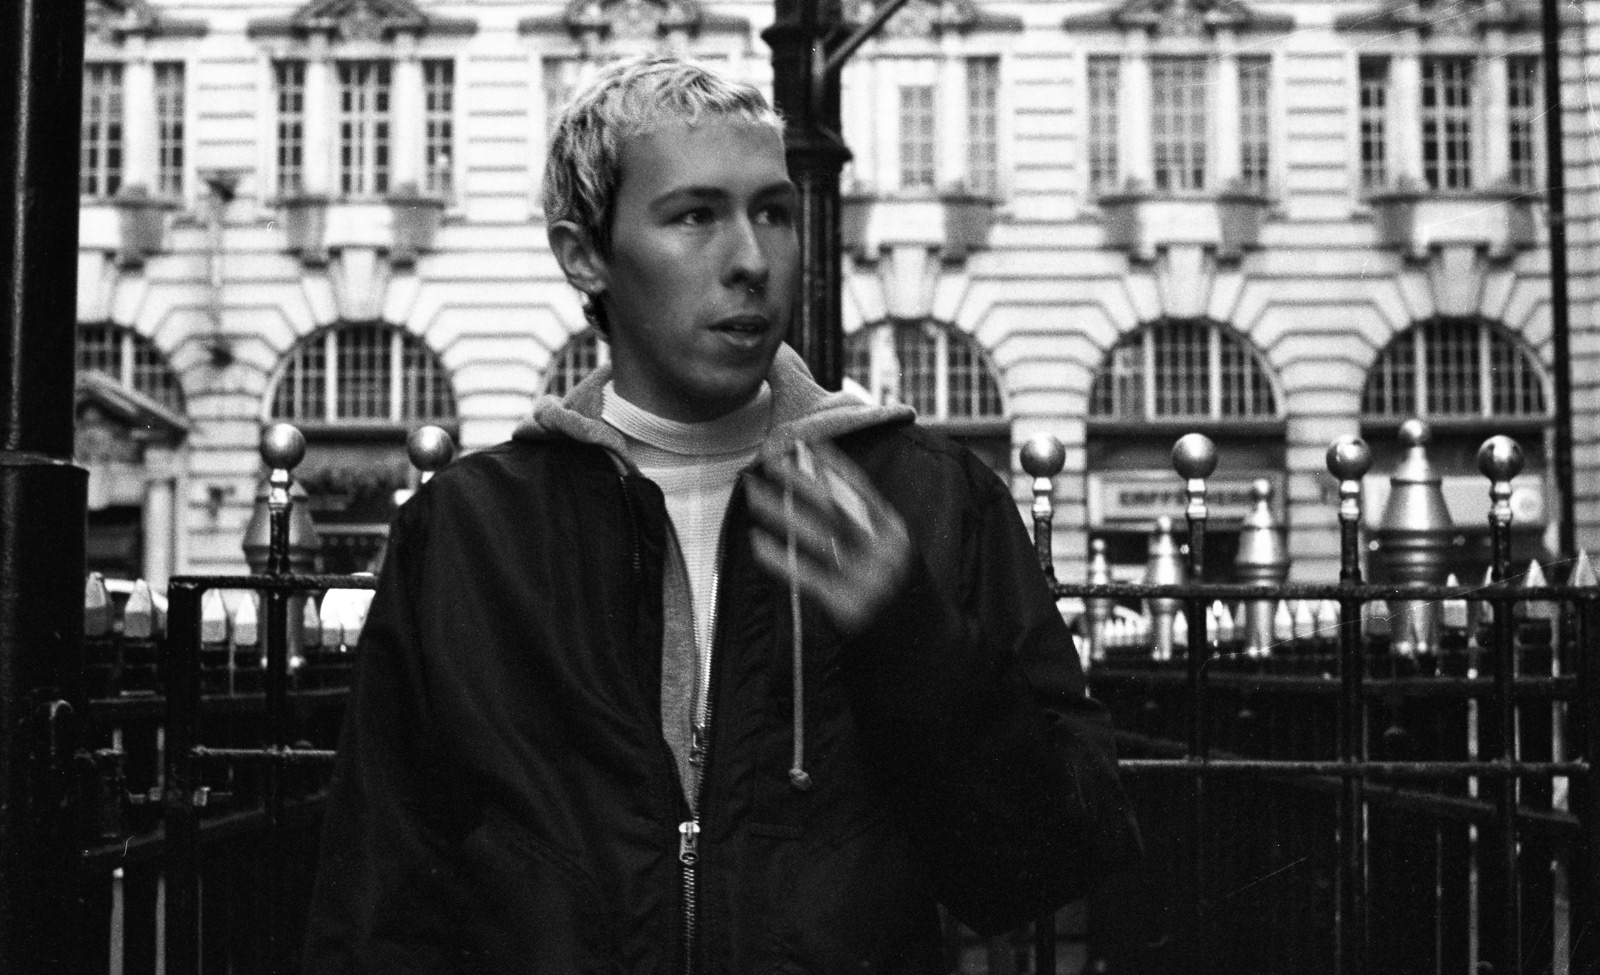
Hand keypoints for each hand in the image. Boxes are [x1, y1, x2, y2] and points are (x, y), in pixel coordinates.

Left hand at [746, 440, 911, 634]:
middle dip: (800, 480)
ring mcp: (867, 578)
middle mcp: (883, 550)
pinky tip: (758, 543)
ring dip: (782, 512)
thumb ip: (867, 519)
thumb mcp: (895, 546)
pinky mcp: (849, 605)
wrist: (923, 640)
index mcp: (894, 530)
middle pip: (835, 507)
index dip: (830, 464)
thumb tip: (826, 480)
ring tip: (754, 494)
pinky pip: (808, 577)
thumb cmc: (899, 586)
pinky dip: (782, 560)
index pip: (859, 488)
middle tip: (769, 460)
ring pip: (818, 537)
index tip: (802, 443)